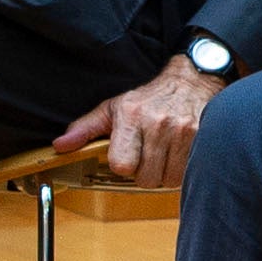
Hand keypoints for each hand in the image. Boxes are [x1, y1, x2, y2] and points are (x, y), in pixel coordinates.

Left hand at [59, 57, 215, 187]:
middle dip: (145, 173)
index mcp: (131, 116)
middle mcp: (157, 123)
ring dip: (164, 174)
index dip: (123, 166)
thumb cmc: (149, 98)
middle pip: (146, 178)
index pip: (121, 165)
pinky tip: (177, 155)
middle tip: (147, 157)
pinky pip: (186, 173)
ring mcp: (182, 131)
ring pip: (167, 179)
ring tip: (163, 155)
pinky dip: (181, 171)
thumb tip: (60, 146)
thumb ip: (85, 129)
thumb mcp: (113, 108)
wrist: (191, 81)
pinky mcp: (201, 138)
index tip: (127, 158)